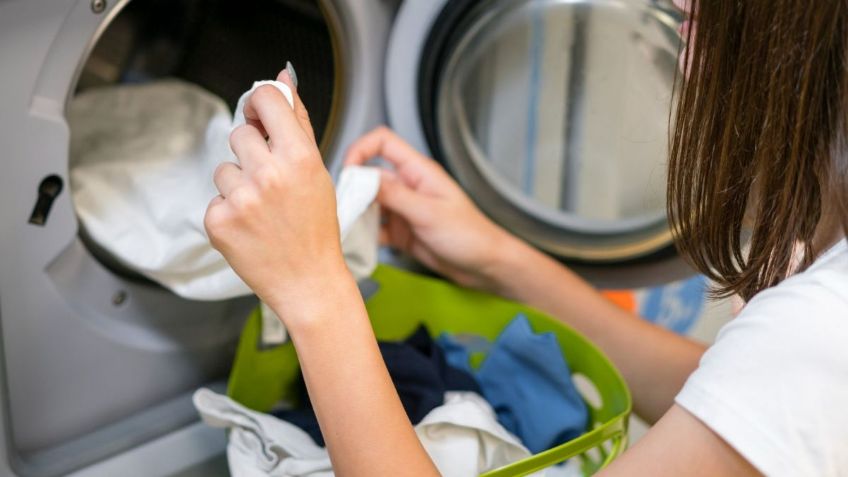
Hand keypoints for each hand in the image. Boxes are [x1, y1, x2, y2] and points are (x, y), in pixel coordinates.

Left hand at [205, 69, 349, 318]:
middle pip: (240, 134)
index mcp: (298, 157)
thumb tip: (283, 78)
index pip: (265, 99)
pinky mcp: (218, 222)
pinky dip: (228, 211)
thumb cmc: (316, 228)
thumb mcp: (318, 171)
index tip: (261, 115)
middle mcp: (268, 174)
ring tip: (262, 210)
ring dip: (238, 184)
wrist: (308, 281)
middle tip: (272, 184)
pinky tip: (250, 227)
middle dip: (252, 154)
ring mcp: (240, 199)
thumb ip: (298, 121)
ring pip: (223, 167)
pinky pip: (214, 198)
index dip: (260, 103)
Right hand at [345, 127, 521, 290]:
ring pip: (369, 205)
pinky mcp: (401, 232)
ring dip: (356, 215)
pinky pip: (375, 229)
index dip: (360, 149)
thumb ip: (395, 196)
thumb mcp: (429, 213)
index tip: (347, 171)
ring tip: (346, 228)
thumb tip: (363, 179)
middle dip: (352, 190)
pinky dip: (364, 235)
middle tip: (341, 209)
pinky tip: (358, 243)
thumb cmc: (470, 235)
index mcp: (418, 172)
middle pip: (369, 177)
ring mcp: (403, 210)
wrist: (485, 266)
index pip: (383, 143)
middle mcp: (408, 187)